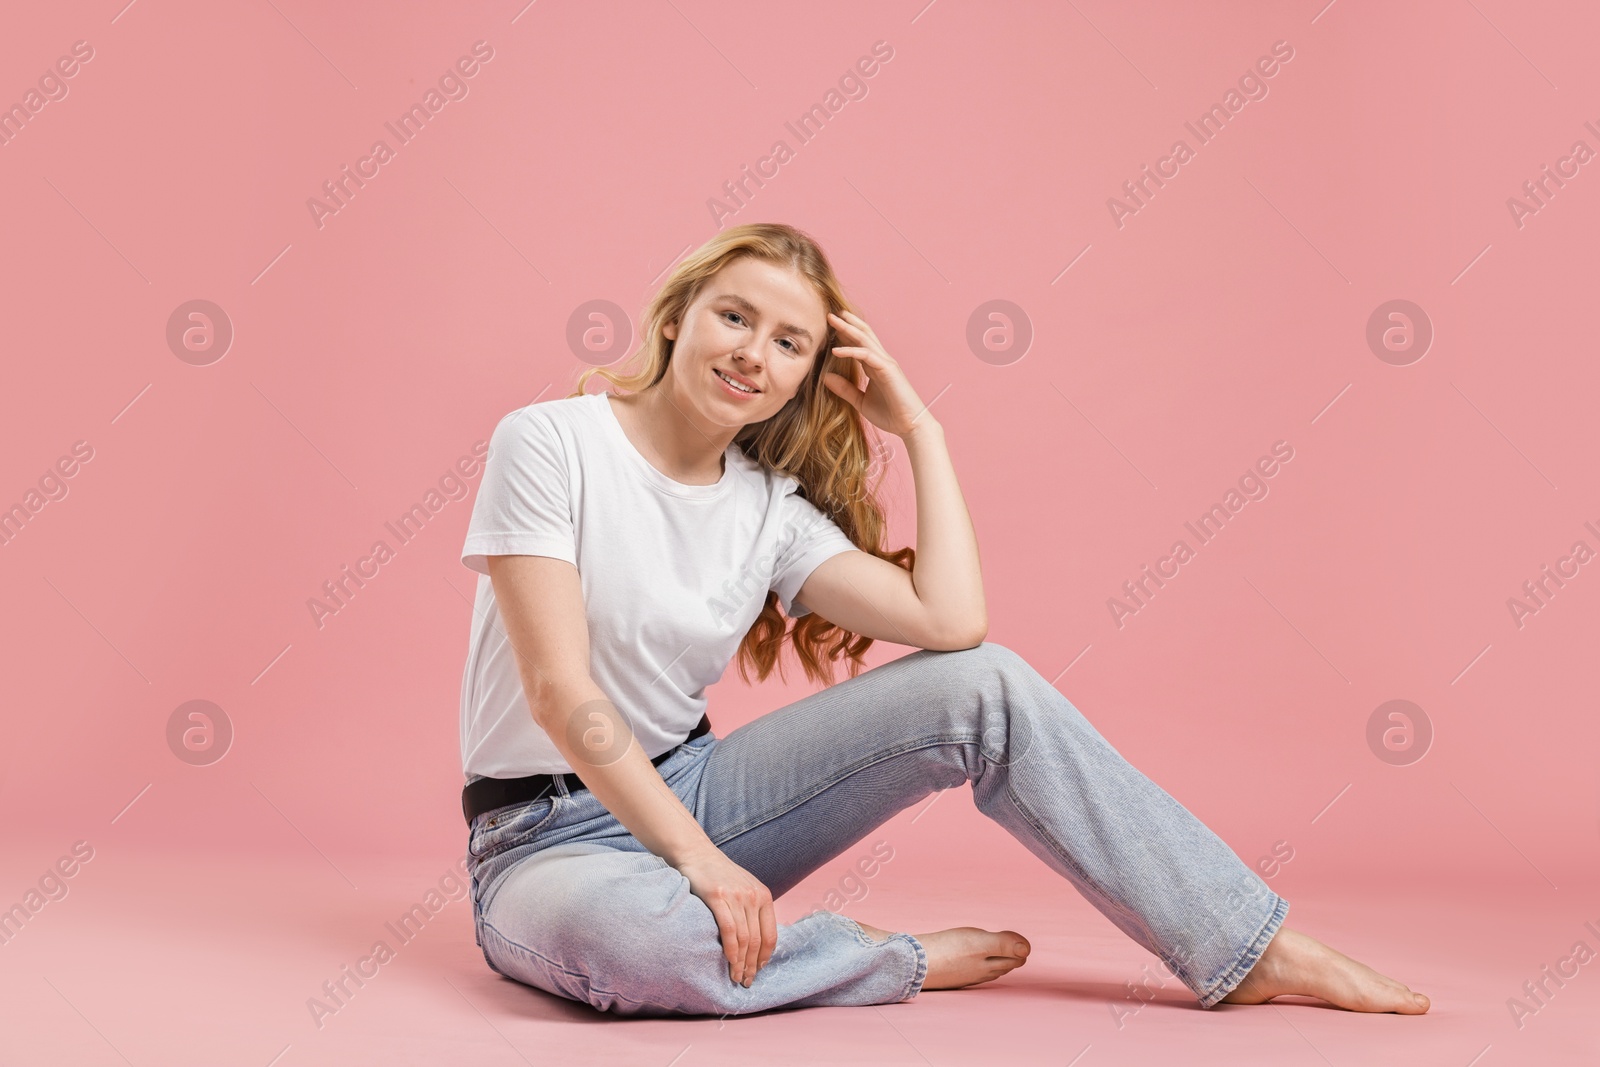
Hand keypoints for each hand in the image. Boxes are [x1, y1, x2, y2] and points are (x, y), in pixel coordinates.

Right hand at [671, 845, 776, 987]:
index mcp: (763, 895)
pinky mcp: (718, 897)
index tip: (759, 971)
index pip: (770, 935)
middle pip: (758, 940)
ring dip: (741, 963)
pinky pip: (729, 930)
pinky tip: (729, 962)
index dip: (765, 957)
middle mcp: (753, 896)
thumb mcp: (744, 887)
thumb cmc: (719, 874)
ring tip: (737, 977)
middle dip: (753, 965)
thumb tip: (757, 940)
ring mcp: (737, 897)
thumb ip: (753, 908)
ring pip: (744, 939)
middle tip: (747, 981)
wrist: (696, 853)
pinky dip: (730, 950)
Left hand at [822, 310, 935, 438]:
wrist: (910, 425)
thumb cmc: (890, 414)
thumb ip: (845, 389)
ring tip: (831, 319)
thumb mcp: (860, 402)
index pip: (859, 344)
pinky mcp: (888, 369)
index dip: (846, 334)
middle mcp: (881, 360)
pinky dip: (850, 351)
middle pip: (863, 335)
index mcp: (876, 366)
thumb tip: (825, 378)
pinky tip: (835, 351)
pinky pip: (866, 355)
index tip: (830, 327)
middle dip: (847, 323)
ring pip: (865, 339)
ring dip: (847, 328)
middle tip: (830, 313)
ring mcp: (886, 363)